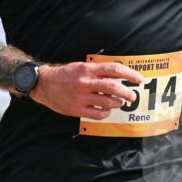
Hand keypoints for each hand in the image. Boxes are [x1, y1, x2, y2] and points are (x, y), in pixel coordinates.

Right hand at [29, 62, 144, 119]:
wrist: (43, 84)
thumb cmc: (64, 75)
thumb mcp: (81, 67)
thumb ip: (98, 71)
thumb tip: (120, 76)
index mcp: (87, 70)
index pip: (114, 70)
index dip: (130, 74)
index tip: (139, 79)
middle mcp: (85, 83)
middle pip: (114, 88)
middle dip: (128, 93)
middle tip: (132, 96)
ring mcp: (80, 97)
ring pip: (108, 102)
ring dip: (117, 103)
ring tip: (118, 103)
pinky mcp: (76, 109)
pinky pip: (98, 114)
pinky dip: (106, 113)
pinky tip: (105, 110)